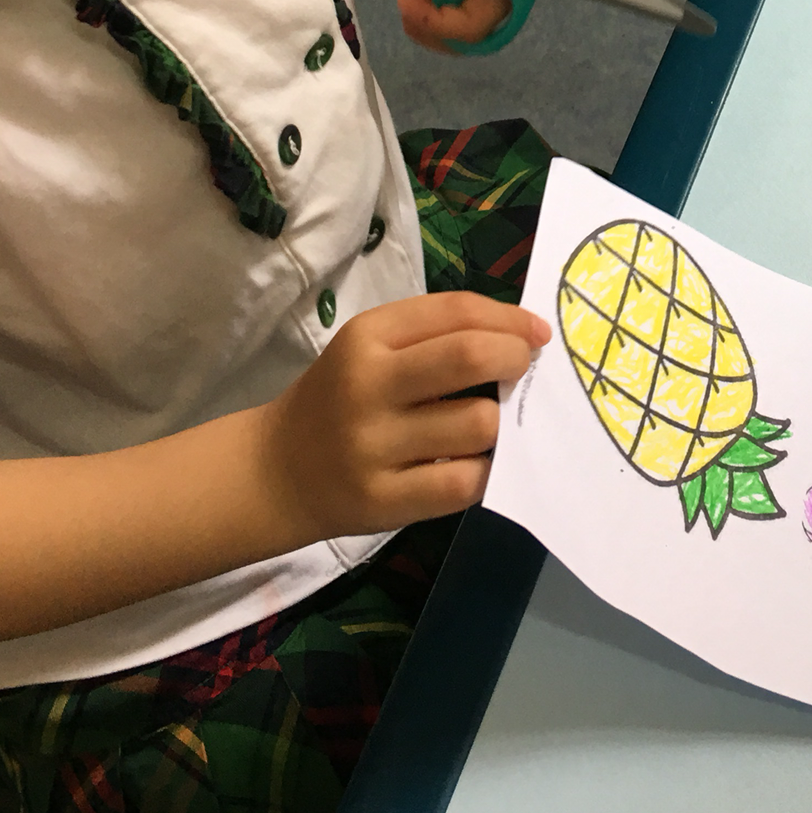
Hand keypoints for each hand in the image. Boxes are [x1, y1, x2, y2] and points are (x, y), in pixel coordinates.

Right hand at [259, 292, 549, 540]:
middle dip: (514, 359)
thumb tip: (523, 336)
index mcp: (367, 336)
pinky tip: (469, 464)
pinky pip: (464, 482)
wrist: (276, 471)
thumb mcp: (371, 348)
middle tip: (520, 370)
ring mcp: (374, 447)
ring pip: (478, 425)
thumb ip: (436, 335)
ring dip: (498, 423)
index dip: (510, 319)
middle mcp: (368, 386)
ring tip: (482, 425)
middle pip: (470, 358)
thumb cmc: (340, 399)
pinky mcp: (384, 501)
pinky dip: (482, 471)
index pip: (456, 312)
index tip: (536, 332)